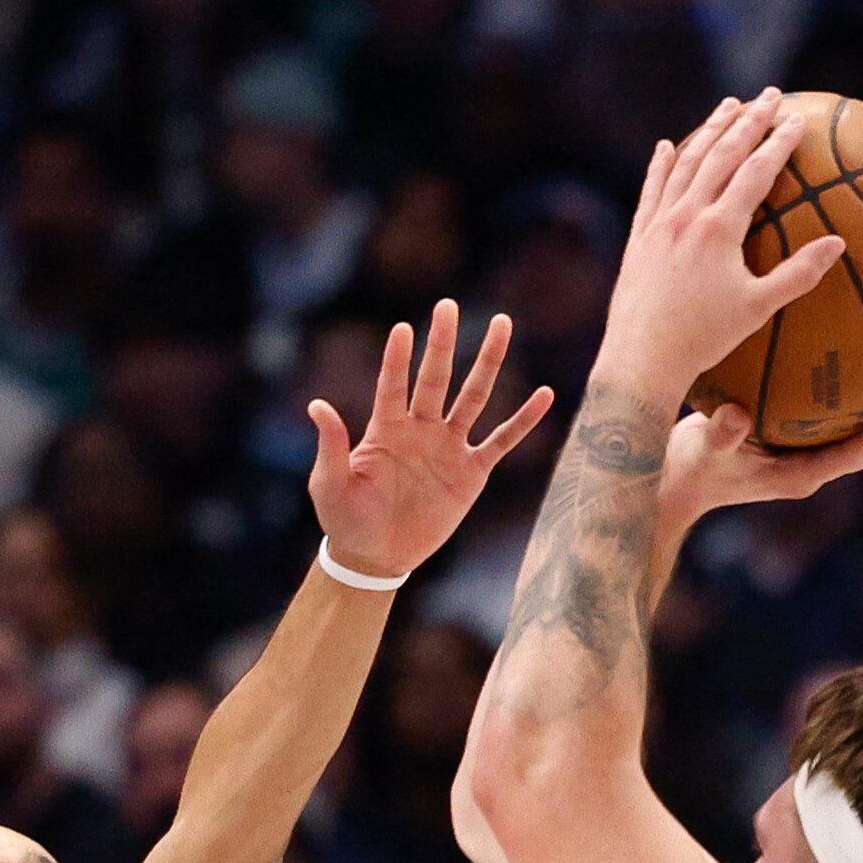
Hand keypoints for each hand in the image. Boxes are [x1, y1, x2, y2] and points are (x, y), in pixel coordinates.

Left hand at [308, 298, 554, 578]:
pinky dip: (524, 420)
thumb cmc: (346, 519)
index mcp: (385, 428)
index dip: (398, 359)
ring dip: (488, 362)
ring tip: (503, 324)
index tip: (403, 329)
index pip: (393, 385)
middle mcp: (420, 429)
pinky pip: (502, 440)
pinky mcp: (471, 472)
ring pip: (473, 396)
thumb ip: (330, 445)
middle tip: (448, 306)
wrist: (376, 556)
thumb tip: (316, 405)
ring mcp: (448, 447)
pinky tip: (545, 395)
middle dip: (442, 343)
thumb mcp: (329, 483)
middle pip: (436, 378)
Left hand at [598, 91, 845, 400]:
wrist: (641, 359)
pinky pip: (651, 191)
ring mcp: (658, 224)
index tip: (798, 117)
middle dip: (748, 120)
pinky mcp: (638, 239)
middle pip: (721, 154)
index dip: (779, 141)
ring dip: (709, 130)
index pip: (755, 170)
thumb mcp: (758, 308)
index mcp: (719, 228)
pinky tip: (668, 146)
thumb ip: (799, 274)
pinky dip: (661, 165)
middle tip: (770, 94)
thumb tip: (838, 244)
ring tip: (728, 105)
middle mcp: (686, 215)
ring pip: (686, 163)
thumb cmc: (704, 340)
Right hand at [654, 394, 862, 537]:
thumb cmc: (691, 467)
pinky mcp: (801, 443)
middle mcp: (814, 468)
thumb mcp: (702, 449)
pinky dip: (862, 395)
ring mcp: (811, 457)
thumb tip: (735, 413)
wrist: (680, 481)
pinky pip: (842, 419)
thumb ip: (720, 435)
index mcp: (800, 475)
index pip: (854, 456)